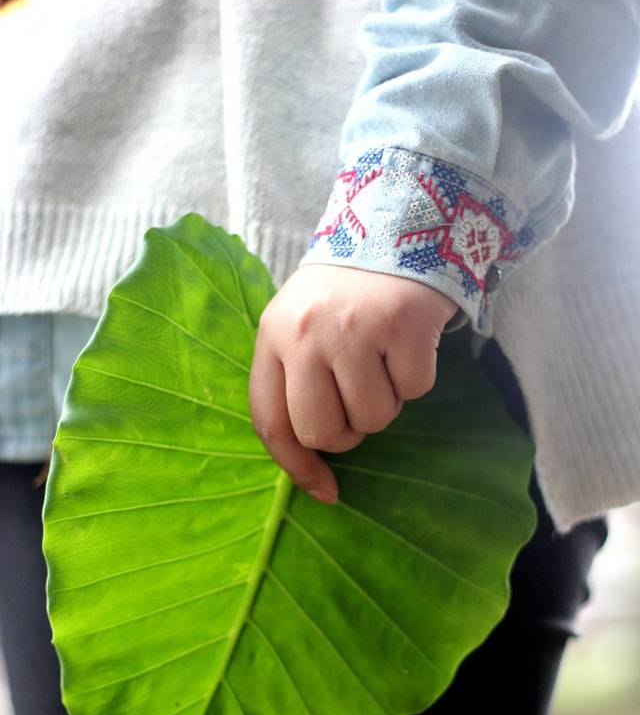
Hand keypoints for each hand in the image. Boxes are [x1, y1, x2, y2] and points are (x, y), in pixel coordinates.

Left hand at [249, 264, 457, 502]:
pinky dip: (417, 375)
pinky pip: (414, 389)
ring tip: (383, 358)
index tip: (323, 490)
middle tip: (359, 398)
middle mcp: (305, 334)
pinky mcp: (401, 324)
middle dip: (348, 432)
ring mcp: (353, 328)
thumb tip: (313, 468)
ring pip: (374, 418)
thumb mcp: (301, 325)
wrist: (396, 224)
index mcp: (273, 337)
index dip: (296, 467)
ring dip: (387, 399)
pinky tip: (408, 340)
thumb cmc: (346, 293)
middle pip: (322, 432)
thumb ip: (295, 382)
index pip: (270, 422)